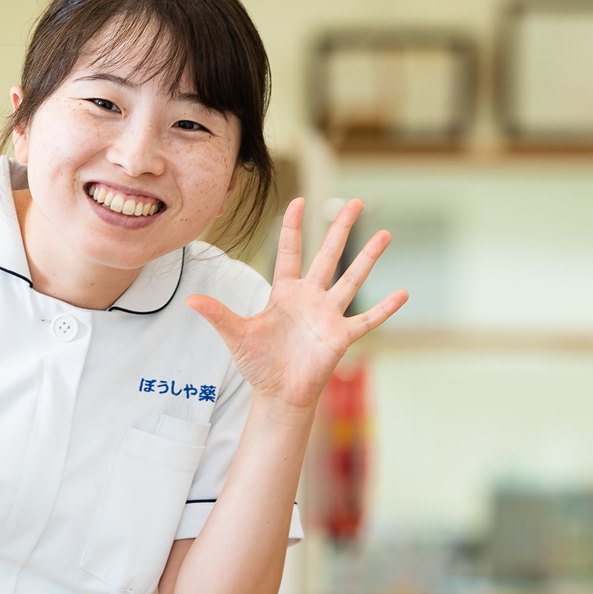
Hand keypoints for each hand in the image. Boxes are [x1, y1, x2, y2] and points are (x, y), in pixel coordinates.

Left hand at [187, 198, 406, 411]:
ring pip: (352, 279)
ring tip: (385, 234)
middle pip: (328, 255)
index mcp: (284, 292)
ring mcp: (328, 315)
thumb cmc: (258, 363)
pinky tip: (403, 293)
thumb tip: (189, 300)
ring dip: (368, 258)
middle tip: (355, 201)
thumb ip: (218, 315)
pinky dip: (384, 308)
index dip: (292, 227)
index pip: (290, 251)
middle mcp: (310, 297)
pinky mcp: (341, 336)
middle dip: (340, 228)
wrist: (278, 393)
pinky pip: (367, 320)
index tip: (298, 200)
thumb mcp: (236, 335)